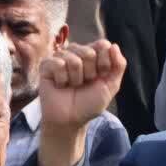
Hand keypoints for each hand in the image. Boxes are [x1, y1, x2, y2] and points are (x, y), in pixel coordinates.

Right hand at [37, 42, 125, 165]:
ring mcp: (60, 58)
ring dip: (76, 78)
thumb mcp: (111, 86)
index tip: (101, 77)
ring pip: (73, 59)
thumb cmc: (89, 103)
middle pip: (88, 52)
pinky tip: (60, 84)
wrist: (70, 119)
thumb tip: (113, 45)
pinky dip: (62, 79)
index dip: (104, 62)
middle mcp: (76, 53)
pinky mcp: (46, 65)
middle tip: (84, 83)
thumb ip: (118, 65)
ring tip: (72, 85)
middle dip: (90, 73)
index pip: (102, 45)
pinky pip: (58, 64)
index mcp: (93, 56)